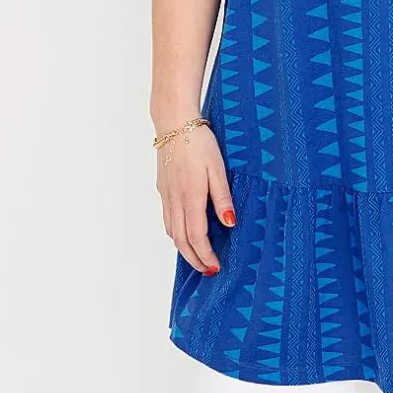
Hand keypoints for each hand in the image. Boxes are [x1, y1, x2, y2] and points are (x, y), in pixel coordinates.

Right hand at [156, 121, 235, 273]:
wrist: (174, 123)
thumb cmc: (199, 142)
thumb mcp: (218, 168)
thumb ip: (223, 198)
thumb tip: (229, 224)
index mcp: (190, 197)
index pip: (196, 236)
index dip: (205, 255)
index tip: (215, 267)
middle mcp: (174, 199)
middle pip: (180, 239)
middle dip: (194, 258)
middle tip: (207, 270)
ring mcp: (166, 195)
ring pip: (171, 230)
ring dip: (183, 248)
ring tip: (198, 257)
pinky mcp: (163, 188)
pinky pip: (167, 218)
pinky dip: (175, 233)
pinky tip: (184, 233)